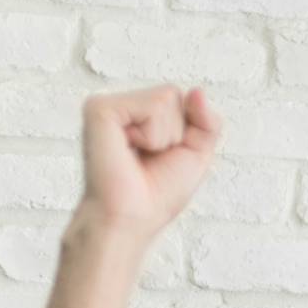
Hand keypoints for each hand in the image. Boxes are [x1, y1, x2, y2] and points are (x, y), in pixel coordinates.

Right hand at [76, 86, 219, 240]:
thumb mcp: (196, 154)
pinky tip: (129, 149)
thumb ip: (206, 121)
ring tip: (139, 156)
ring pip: (165, 99)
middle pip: (174, 95)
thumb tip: (198, 90)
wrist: (132, 217)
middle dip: (176, 133)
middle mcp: (122, 107)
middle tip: (150, 159)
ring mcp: (108, 105)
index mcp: (139, 115)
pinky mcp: (100, 108)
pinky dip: (152, 135)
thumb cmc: (157, 194)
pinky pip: (151, 106)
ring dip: (165, 136)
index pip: (181, 99)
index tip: (164, 157)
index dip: (186, 132)